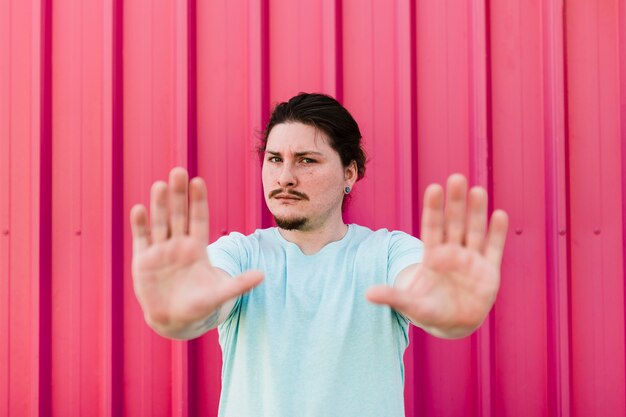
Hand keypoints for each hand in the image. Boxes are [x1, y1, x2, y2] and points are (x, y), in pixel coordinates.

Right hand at [130, 167, 263, 337]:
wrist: (175, 319)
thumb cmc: (200, 304)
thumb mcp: (220, 294)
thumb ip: (239, 284)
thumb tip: (263, 275)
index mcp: (197, 248)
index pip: (198, 219)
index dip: (198, 201)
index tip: (198, 181)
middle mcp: (178, 244)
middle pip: (179, 215)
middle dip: (179, 195)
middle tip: (178, 171)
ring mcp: (160, 251)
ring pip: (160, 223)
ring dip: (159, 205)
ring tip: (160, 185)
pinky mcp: (143, 261)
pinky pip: (142, 240)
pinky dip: (140, 225)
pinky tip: (139, 209)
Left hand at [366, 174, 508, 337]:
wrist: (452, 323)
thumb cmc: (428, 310)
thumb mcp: (410, 305)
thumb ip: (393, 297)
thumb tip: (367, 294)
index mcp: (432, 256)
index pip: (432, 227)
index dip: (433, 209)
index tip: (433, 188)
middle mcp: (452, 252)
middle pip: (453, 223)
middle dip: (455, 202)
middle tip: (456, 178)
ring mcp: (471, 260)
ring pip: (474, 231)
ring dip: (476, 212)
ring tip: (477, 190)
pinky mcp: (489, 272)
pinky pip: (493, 250)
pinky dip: (497, 234)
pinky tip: (499, 214)